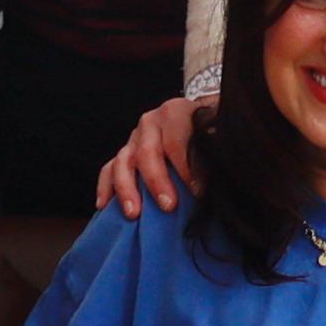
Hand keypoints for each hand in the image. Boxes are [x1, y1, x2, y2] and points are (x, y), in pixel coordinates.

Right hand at [99, 93, 214, 216]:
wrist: (195, 126)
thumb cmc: (208, 137)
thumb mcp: (216, 137)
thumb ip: (214, 151)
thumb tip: (221, 172)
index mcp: (175, 112)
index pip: (176, 139)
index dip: (186, 166)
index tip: (197, 192)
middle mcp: (150, 123)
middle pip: (147, 151)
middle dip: (157, 180)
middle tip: (168, 206)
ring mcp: (133, 139)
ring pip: (123, 161)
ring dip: (127, 188)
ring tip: (134, 213)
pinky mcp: (122, 156)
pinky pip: (108, 170)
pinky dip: (106, 188)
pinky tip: (104, 206)